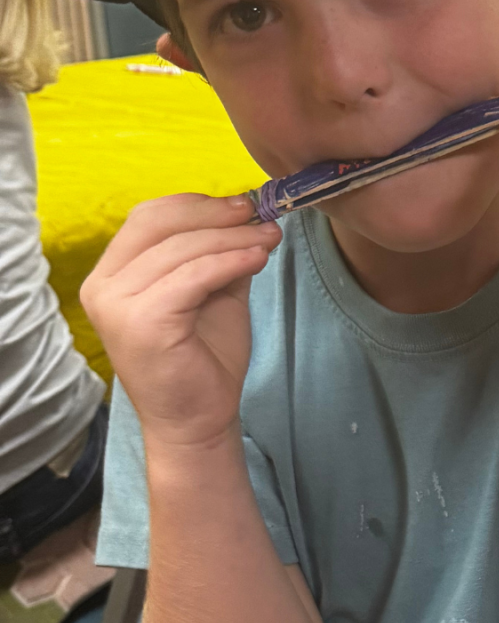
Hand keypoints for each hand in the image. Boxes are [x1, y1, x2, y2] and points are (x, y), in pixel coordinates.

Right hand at [80, 194, 279, 450]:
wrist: (197, 418)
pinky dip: (230, 261)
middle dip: (217, 215)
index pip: (148, 217)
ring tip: (271, 238)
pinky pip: (193, 277)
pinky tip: (259, 259)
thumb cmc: (202, 355)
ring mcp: (116, 305)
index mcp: (112, 274)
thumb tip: (248, 212)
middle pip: (160, 224)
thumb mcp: (213, 289)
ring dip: (234, 238)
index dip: (197, 204)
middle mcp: (102, 286)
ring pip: (182, 249)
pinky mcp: (141, 323)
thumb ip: (219, 252)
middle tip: (261, 215)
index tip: (244, 204)